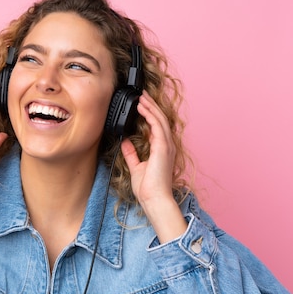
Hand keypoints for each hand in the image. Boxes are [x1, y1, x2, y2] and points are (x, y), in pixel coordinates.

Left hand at [121, 91, 186, 241]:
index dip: (150, 114)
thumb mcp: (136, 167)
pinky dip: (150, 115)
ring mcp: (166, 146)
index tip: (141, 105)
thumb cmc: (148, 188)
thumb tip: (125, 142)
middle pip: (160, 119)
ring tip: (141, 96)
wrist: (154, 199)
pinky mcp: (163, 147)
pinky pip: (157, 126)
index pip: (156, 127)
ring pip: (159, 119)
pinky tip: (142, 107)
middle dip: (151, 106)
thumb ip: (131, 154)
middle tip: (141, 94)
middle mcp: (166, 146)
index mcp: (161, 150)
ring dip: (150, 106)